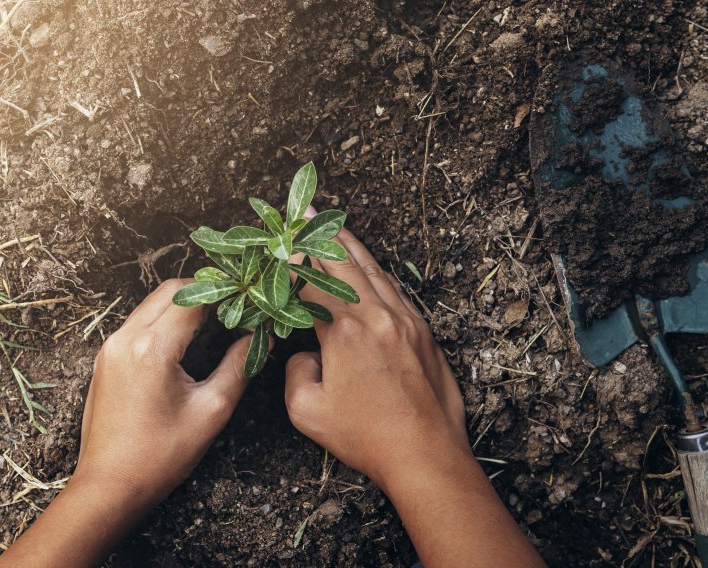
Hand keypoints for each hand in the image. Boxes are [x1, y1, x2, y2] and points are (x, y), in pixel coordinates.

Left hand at [76, 278, 254, 504]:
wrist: (109, 487)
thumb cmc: (161, 456)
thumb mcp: (211, 410)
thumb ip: (239, 367)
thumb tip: (260, 339)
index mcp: (152, 349)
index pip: (193, 298)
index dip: (225, 294)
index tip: (248, 300)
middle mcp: (125, 339)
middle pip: (169, 290)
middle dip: (205, 291)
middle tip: (234, 306)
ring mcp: (110, 347)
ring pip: (152, 304)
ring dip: (183, 304)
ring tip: (215, 319)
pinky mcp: (105, 359)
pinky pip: (138, 322)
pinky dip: (164, 319)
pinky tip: (186, 337)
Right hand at [284, 219, 544, 567]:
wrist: (426, 454)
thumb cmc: (367, 437)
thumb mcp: (308, 412)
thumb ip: (295, 373)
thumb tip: (305, 354)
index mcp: (346, 332)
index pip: (312, 283)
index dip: (293, 262)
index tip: (281, 244)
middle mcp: (378, 316)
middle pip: (345, 263)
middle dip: (321, 235)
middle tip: (305, 211)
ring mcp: (406, 321)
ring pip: (374, 270)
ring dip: (351, 246)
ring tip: (334, 225)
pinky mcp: (424, 332)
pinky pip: (396, 290)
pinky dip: (377, 272)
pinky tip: (369, 267)